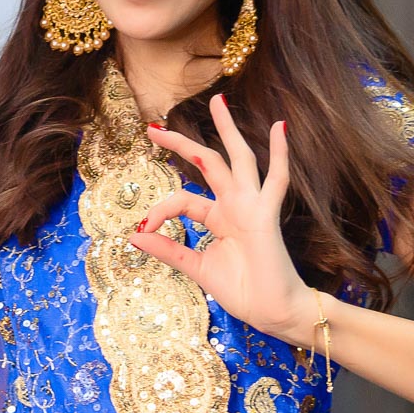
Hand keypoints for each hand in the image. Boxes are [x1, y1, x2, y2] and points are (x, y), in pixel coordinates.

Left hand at [128, 94, 314, 340]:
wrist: (272, 311)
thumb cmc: (242, 290)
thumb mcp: (194, 268)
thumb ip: (168, 250)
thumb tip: (134, 236)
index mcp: (218, 217)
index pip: (183, 199)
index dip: (159, 210)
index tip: (142, 228)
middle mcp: (234, 206)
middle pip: (208, 163)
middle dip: (182, 144)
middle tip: (153, 126)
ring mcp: (252, 207)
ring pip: (238, 159)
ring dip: (228, 130)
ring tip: (218, 100)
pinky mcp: (266, 216)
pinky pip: (276, 180)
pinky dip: (279, 154)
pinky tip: (279, 127)